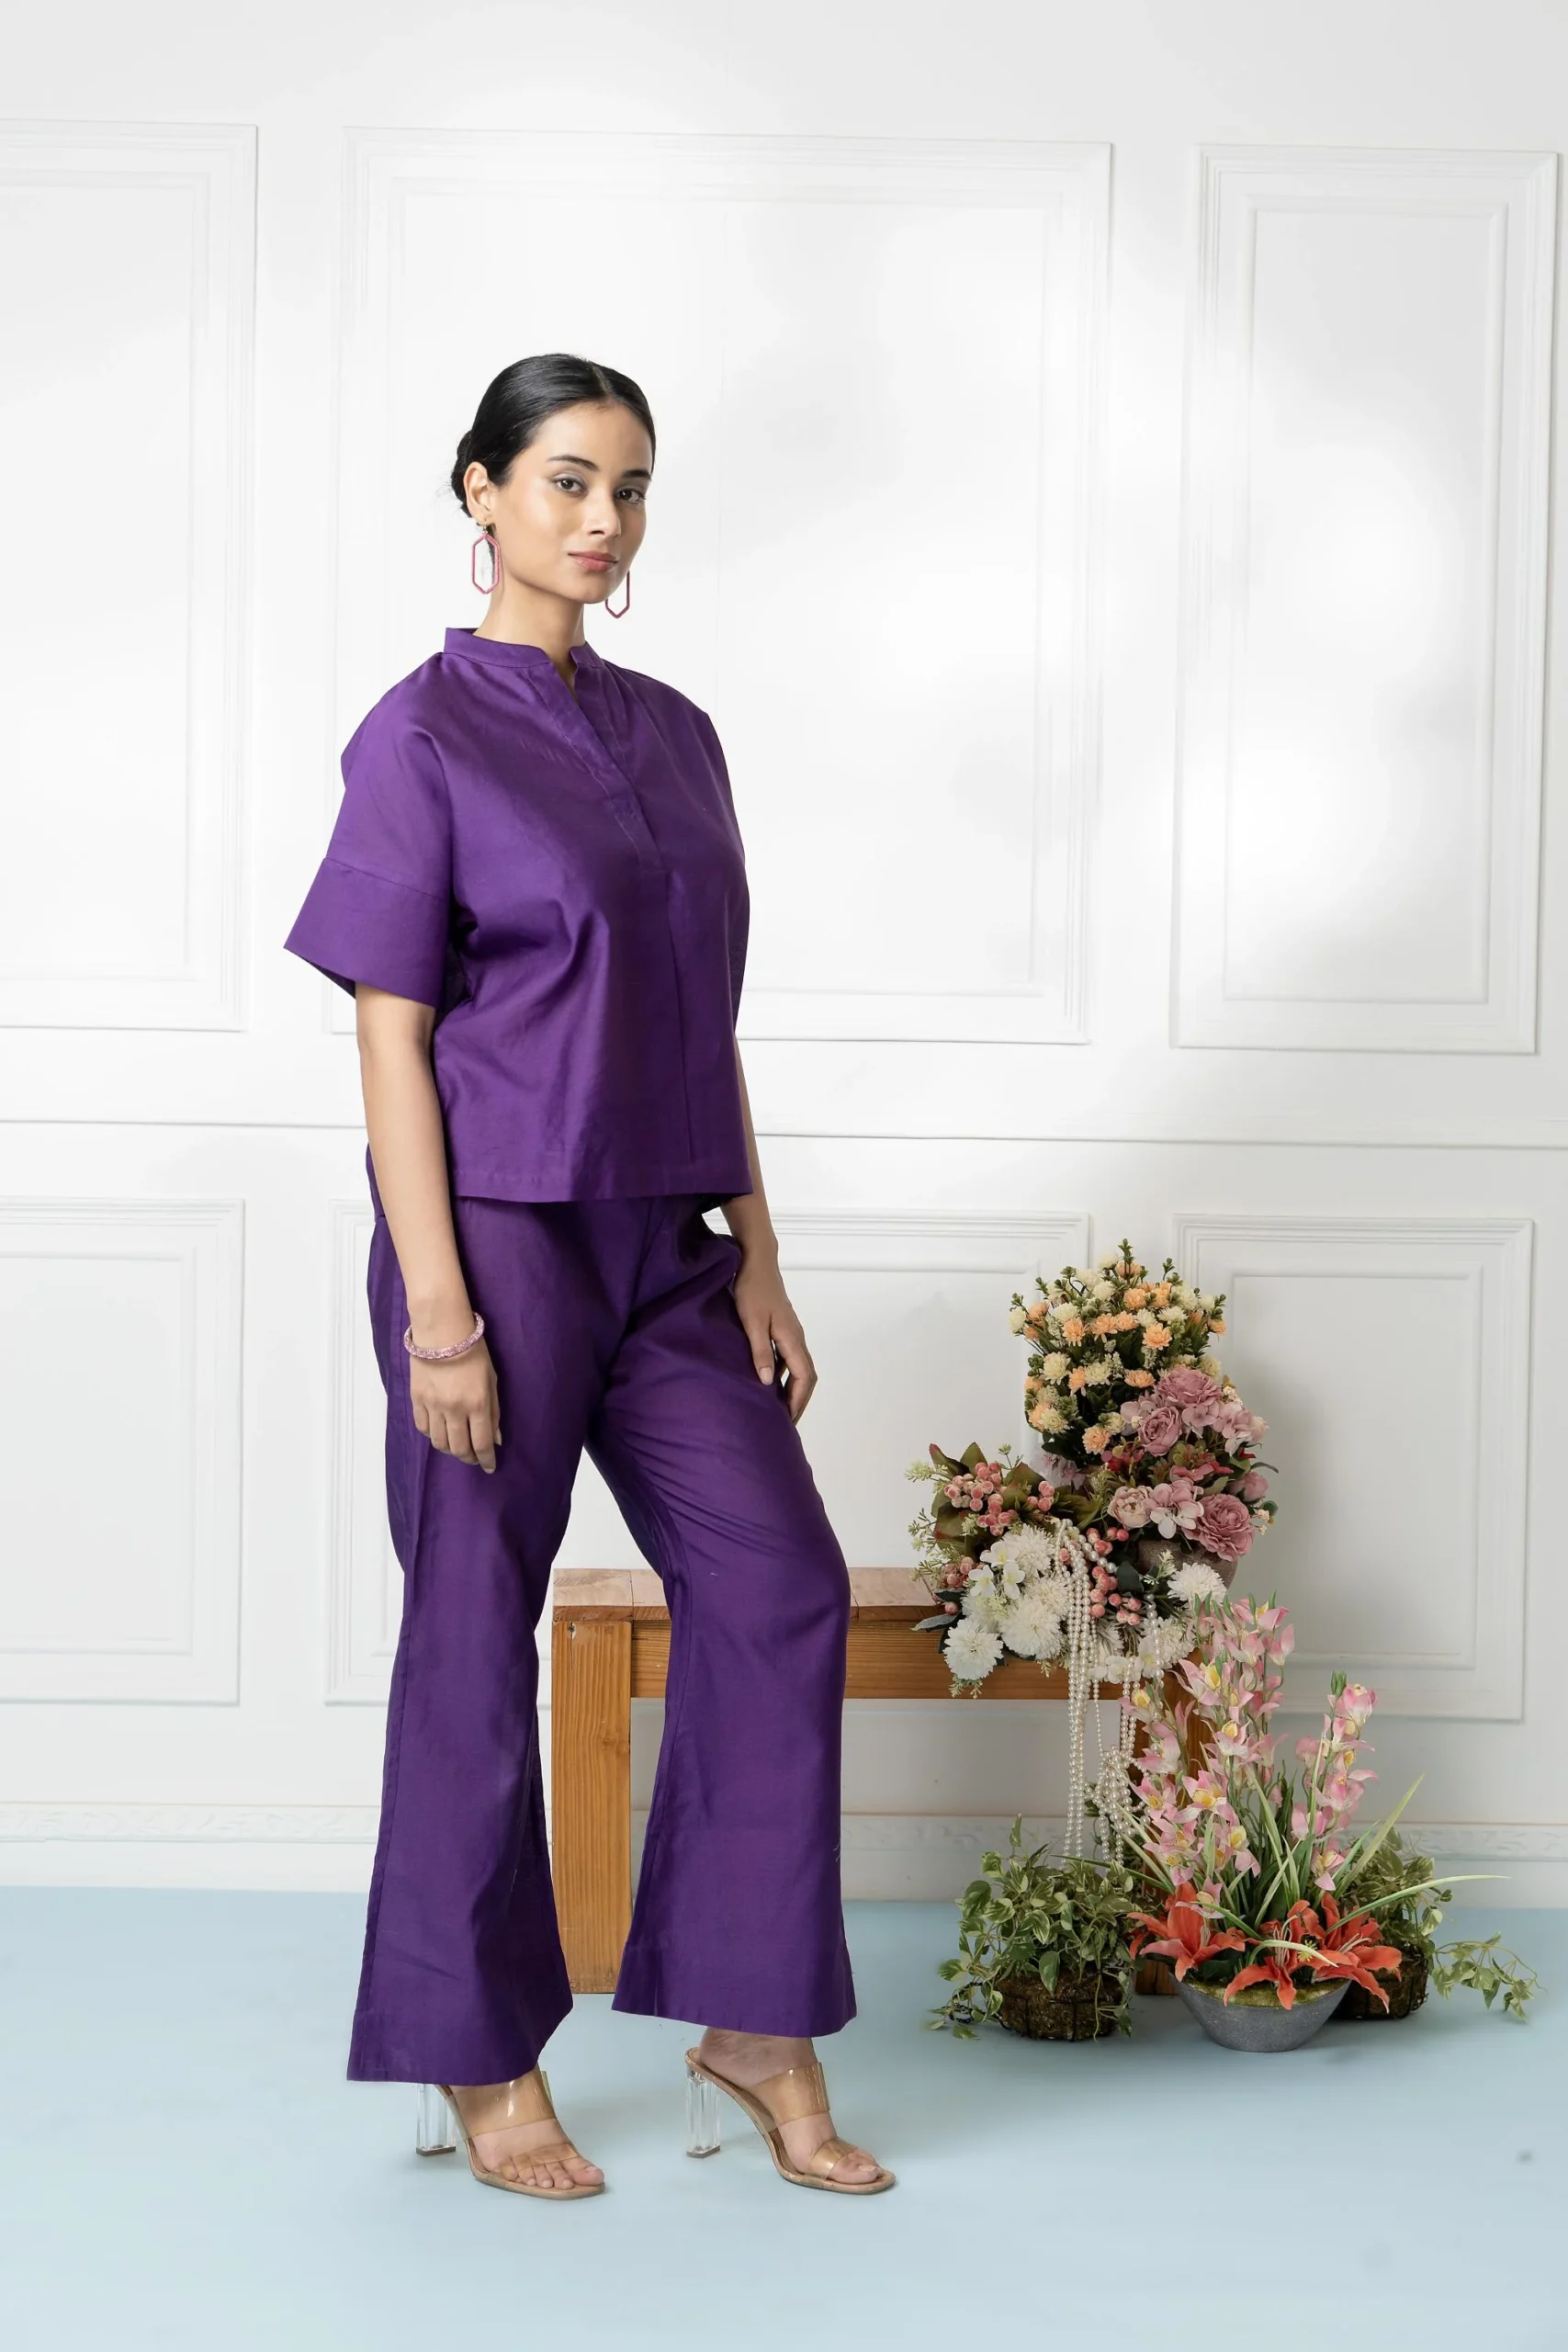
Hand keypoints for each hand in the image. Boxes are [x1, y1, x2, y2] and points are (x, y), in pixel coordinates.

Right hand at [409, 1334, 501, 1471]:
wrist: (441, 1331)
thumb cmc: (474, 1351)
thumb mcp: (491, 1380)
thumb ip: (494, 1411)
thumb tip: (496, 1439)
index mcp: (477, 1403)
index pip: (481, 1443)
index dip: (486, 1460)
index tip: (490, 1467)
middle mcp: (454, 1409)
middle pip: (459, 1448)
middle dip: (469, 1458)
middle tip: (474, 1458)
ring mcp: (433, 1406)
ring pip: (439, 1443)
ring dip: (450, 1450)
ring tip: (457, 1447)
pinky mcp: (416, 1400)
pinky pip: (423, 1428)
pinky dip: (433, 1435)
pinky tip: (440, 1432)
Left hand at [732, 1251, 816, 1422]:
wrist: (756, 1261)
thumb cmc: (751, 1290)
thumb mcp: (751, 1322)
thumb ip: (760, 1352)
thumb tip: (767, 1383)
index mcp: (792, 1338)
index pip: (804, 1377)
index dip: (798, 1400)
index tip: (788, 1419)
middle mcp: (796, 1337)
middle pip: (807, 1375)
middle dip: (799, 1399)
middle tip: (787, 1421)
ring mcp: (791, 1332)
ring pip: (800, 1367)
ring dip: (793, 1388)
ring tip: (780, 1407)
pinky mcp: (783, 1328)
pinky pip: (790, 1358)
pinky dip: (786, 1375)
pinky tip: (771, 1382)